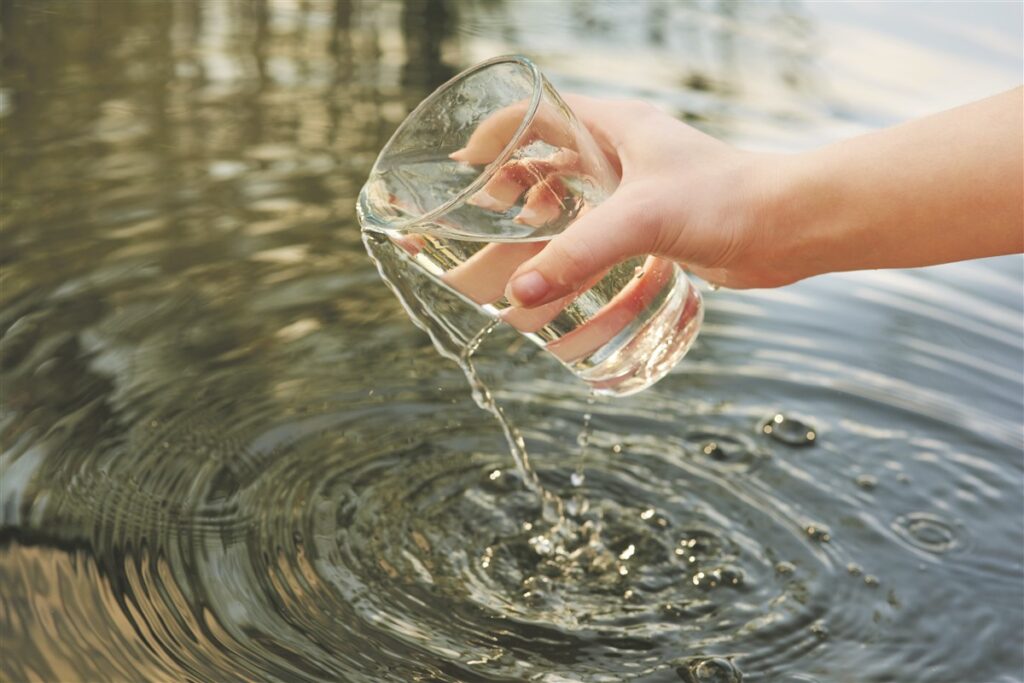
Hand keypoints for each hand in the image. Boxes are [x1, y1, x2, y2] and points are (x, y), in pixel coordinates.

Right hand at [500, 94, 781, 308]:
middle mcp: (625, 151)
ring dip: (544, 218)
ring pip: (577, 196)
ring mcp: (641, 188)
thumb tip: (520, 294)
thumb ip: (578, 254)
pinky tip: (565, 275)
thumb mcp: (641, 219)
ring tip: (511, 248)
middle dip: (513, 182)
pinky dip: (578, 247)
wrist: (790, 227)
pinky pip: (603, 230)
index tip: (463, 165)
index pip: (540, 110)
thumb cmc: (725, 200)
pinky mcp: (657, 224)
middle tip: (480, 215)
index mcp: (616, 126)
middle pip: (551, 155)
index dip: (496, 132)